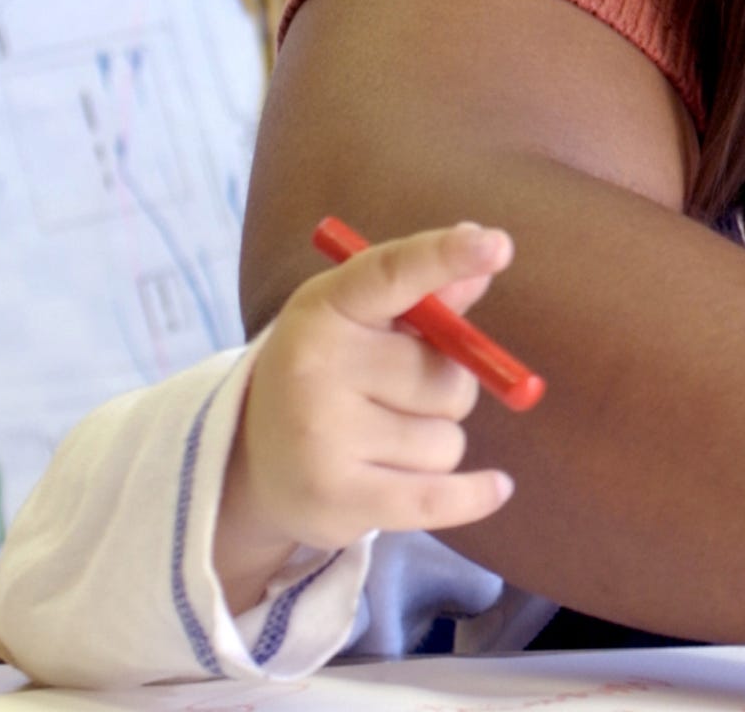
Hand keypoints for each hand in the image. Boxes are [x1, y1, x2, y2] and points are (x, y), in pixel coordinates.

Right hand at [213, 223, 520, 609]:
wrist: (247, 464)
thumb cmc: (328, 377)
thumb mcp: (360, 323)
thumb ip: (428, 295)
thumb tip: (486, 250)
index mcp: (326, 310)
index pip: (391, 274)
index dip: (445, 257)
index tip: (497, 245)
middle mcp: (317, 368)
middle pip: (448, 377)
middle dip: (441, 391)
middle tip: (389, 398)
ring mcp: (322, 436)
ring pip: (447, 440)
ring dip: (432, 444)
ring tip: (376, 443)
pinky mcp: (336, 499)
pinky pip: (440, 496)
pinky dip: (474, 495)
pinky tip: (496, 488)